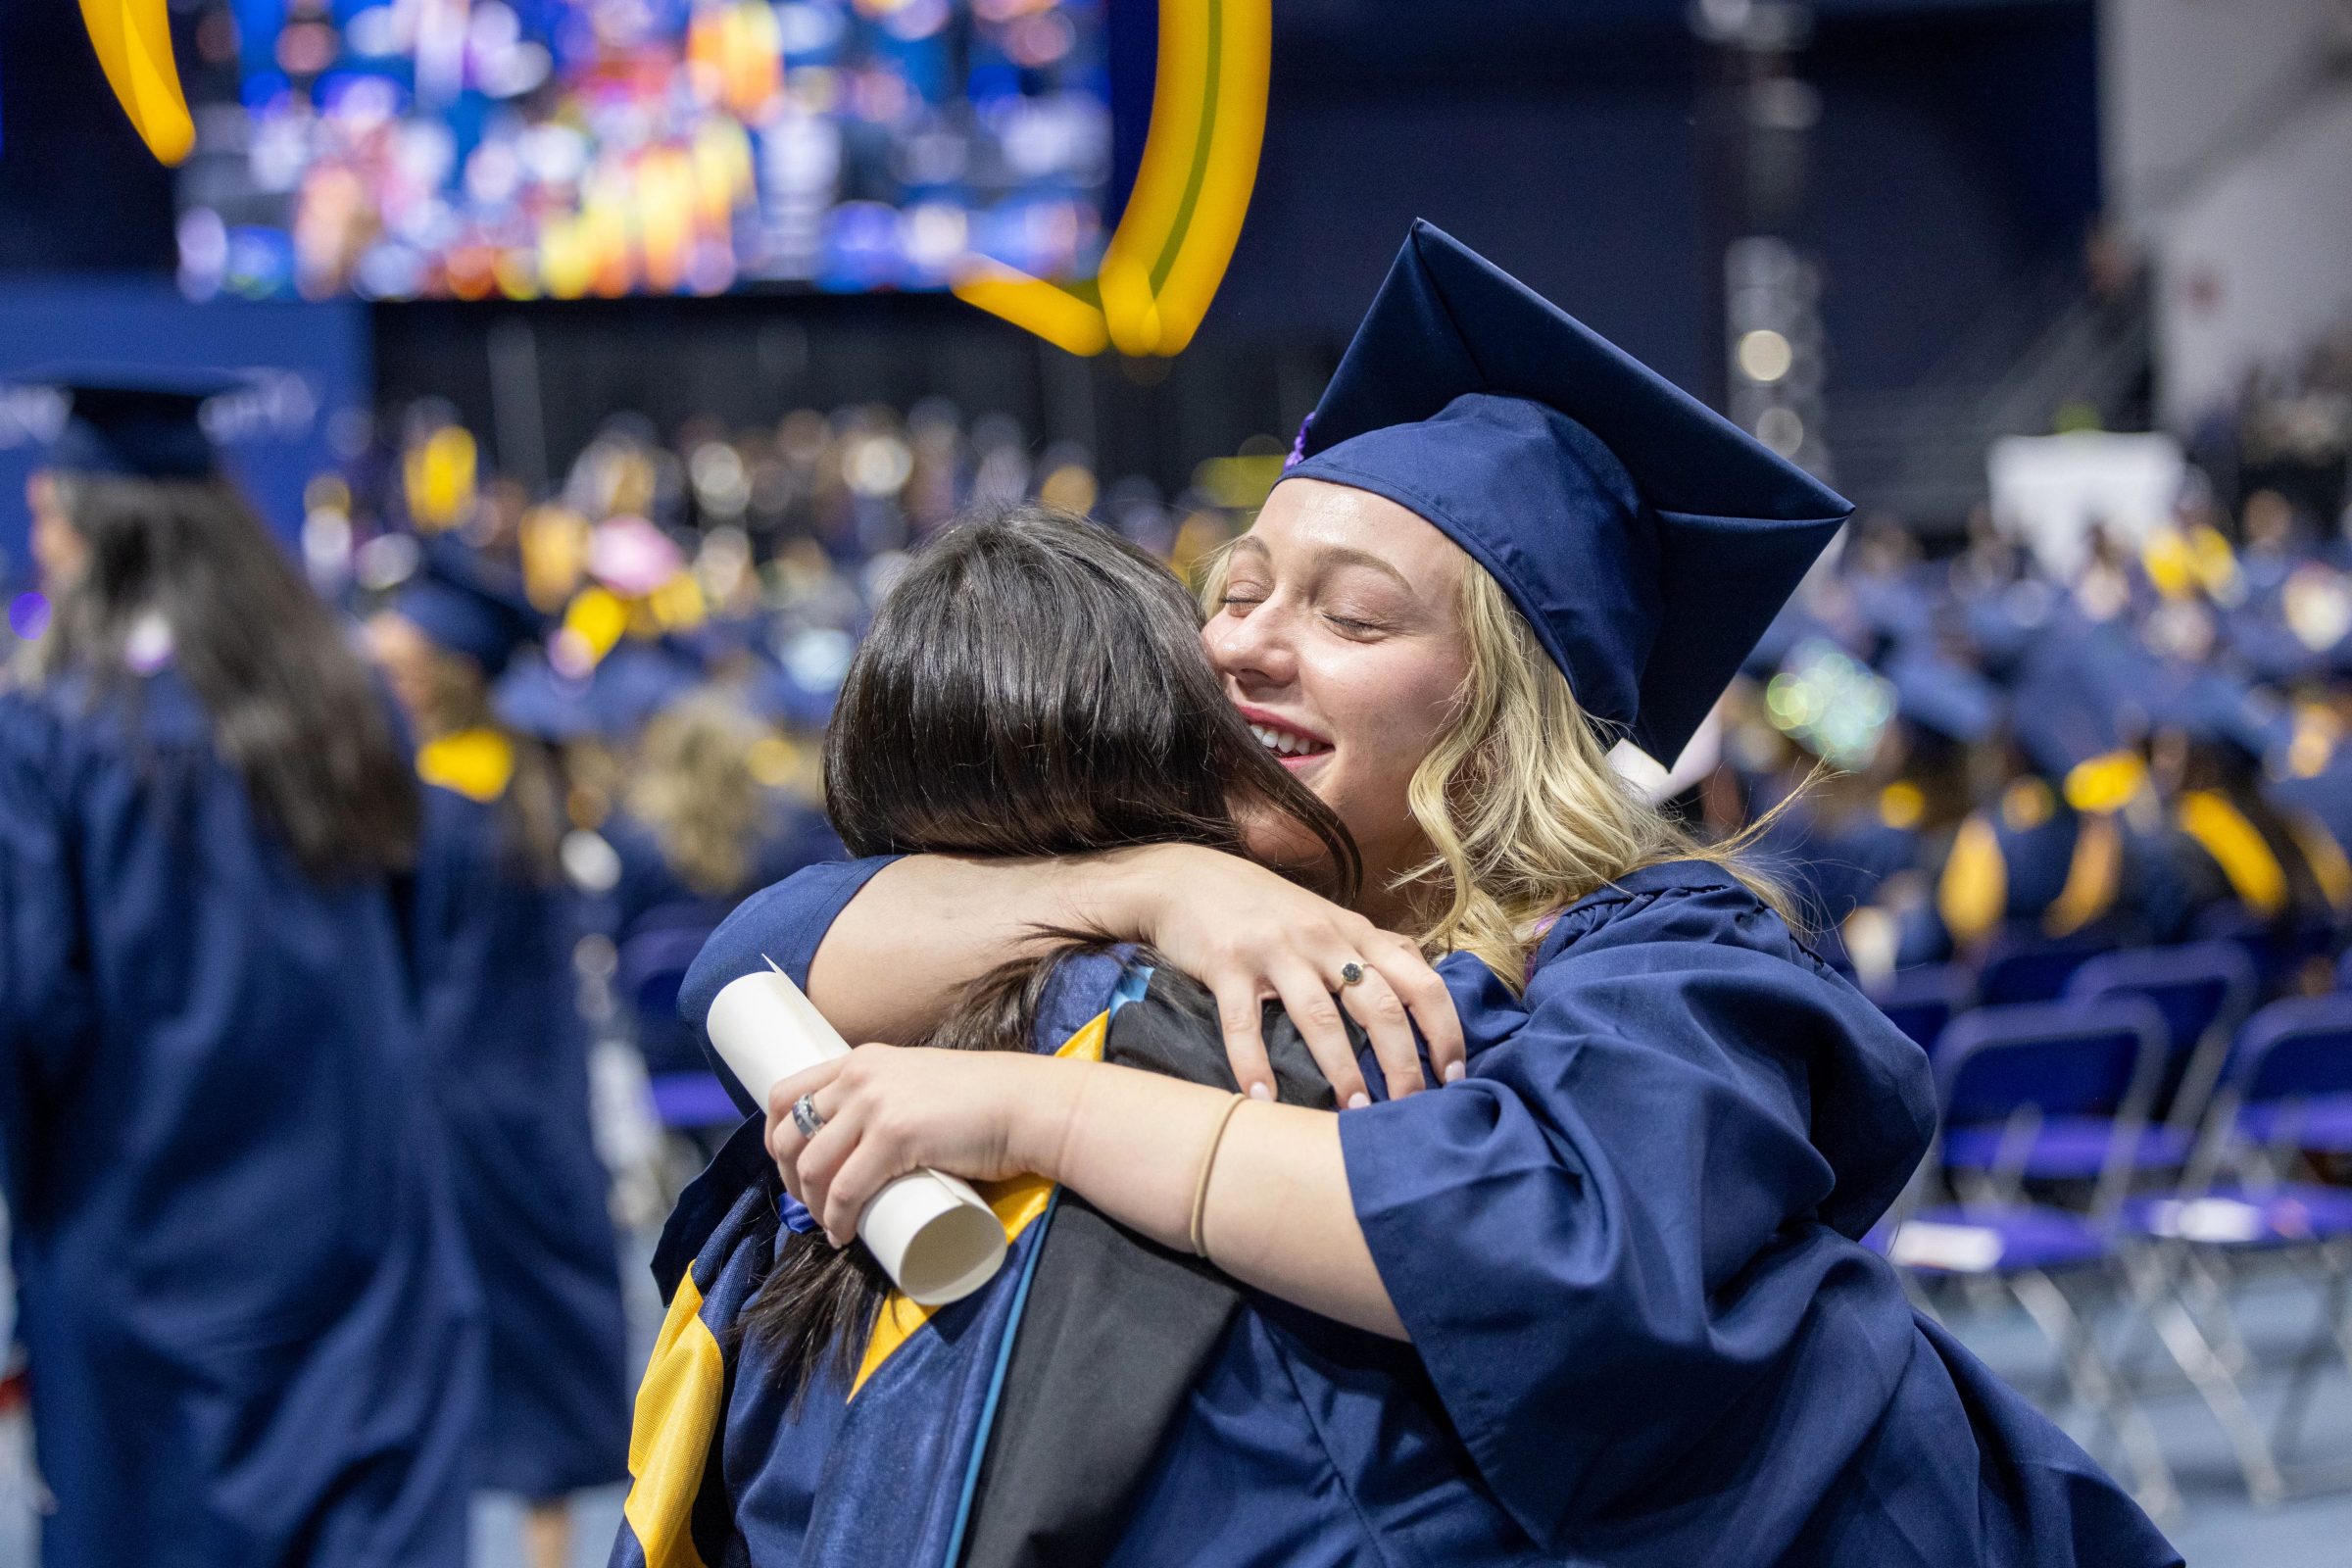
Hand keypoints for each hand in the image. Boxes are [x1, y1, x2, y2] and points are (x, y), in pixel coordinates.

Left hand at [764, 1047, 1077, 1246]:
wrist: (1026, 1104)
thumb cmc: (983, 1101)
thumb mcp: (921, 1083)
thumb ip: (894, 1097)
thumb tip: (872, 1142)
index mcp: (862, 1061)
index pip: (787, 1094)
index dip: (776, 1139)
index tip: (792, 1170)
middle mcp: (860, 1076)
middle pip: (790, 1134)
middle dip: (790, 1179)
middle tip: (812, 1206)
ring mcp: (875, 1104)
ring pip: (813, 1166)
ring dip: (813, 1206)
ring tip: (831, 1225)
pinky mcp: (895, 1136)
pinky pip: (846, 1188)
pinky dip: (837, 1219)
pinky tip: (841, 1234)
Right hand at [1109, 845, 1464, 1106]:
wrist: (1186, 878)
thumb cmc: (1264, 907)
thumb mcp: (1328, 918)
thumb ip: (1374, 947)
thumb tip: (1426, 976)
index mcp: (1356, 932)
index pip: (1420, 981)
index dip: (1443, 1029)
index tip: (1453, 1074)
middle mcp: (1324, 939)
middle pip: (1380, 1005)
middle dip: (1401, 1063)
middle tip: (1410, 1108)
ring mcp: (1276, 949)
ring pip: (1321, 1017)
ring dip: (1341, 1070)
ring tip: (1353, 1114)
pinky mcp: (1228, 962)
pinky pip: (1244, 1023)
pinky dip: (1254, 1065)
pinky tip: (1263, 1100)